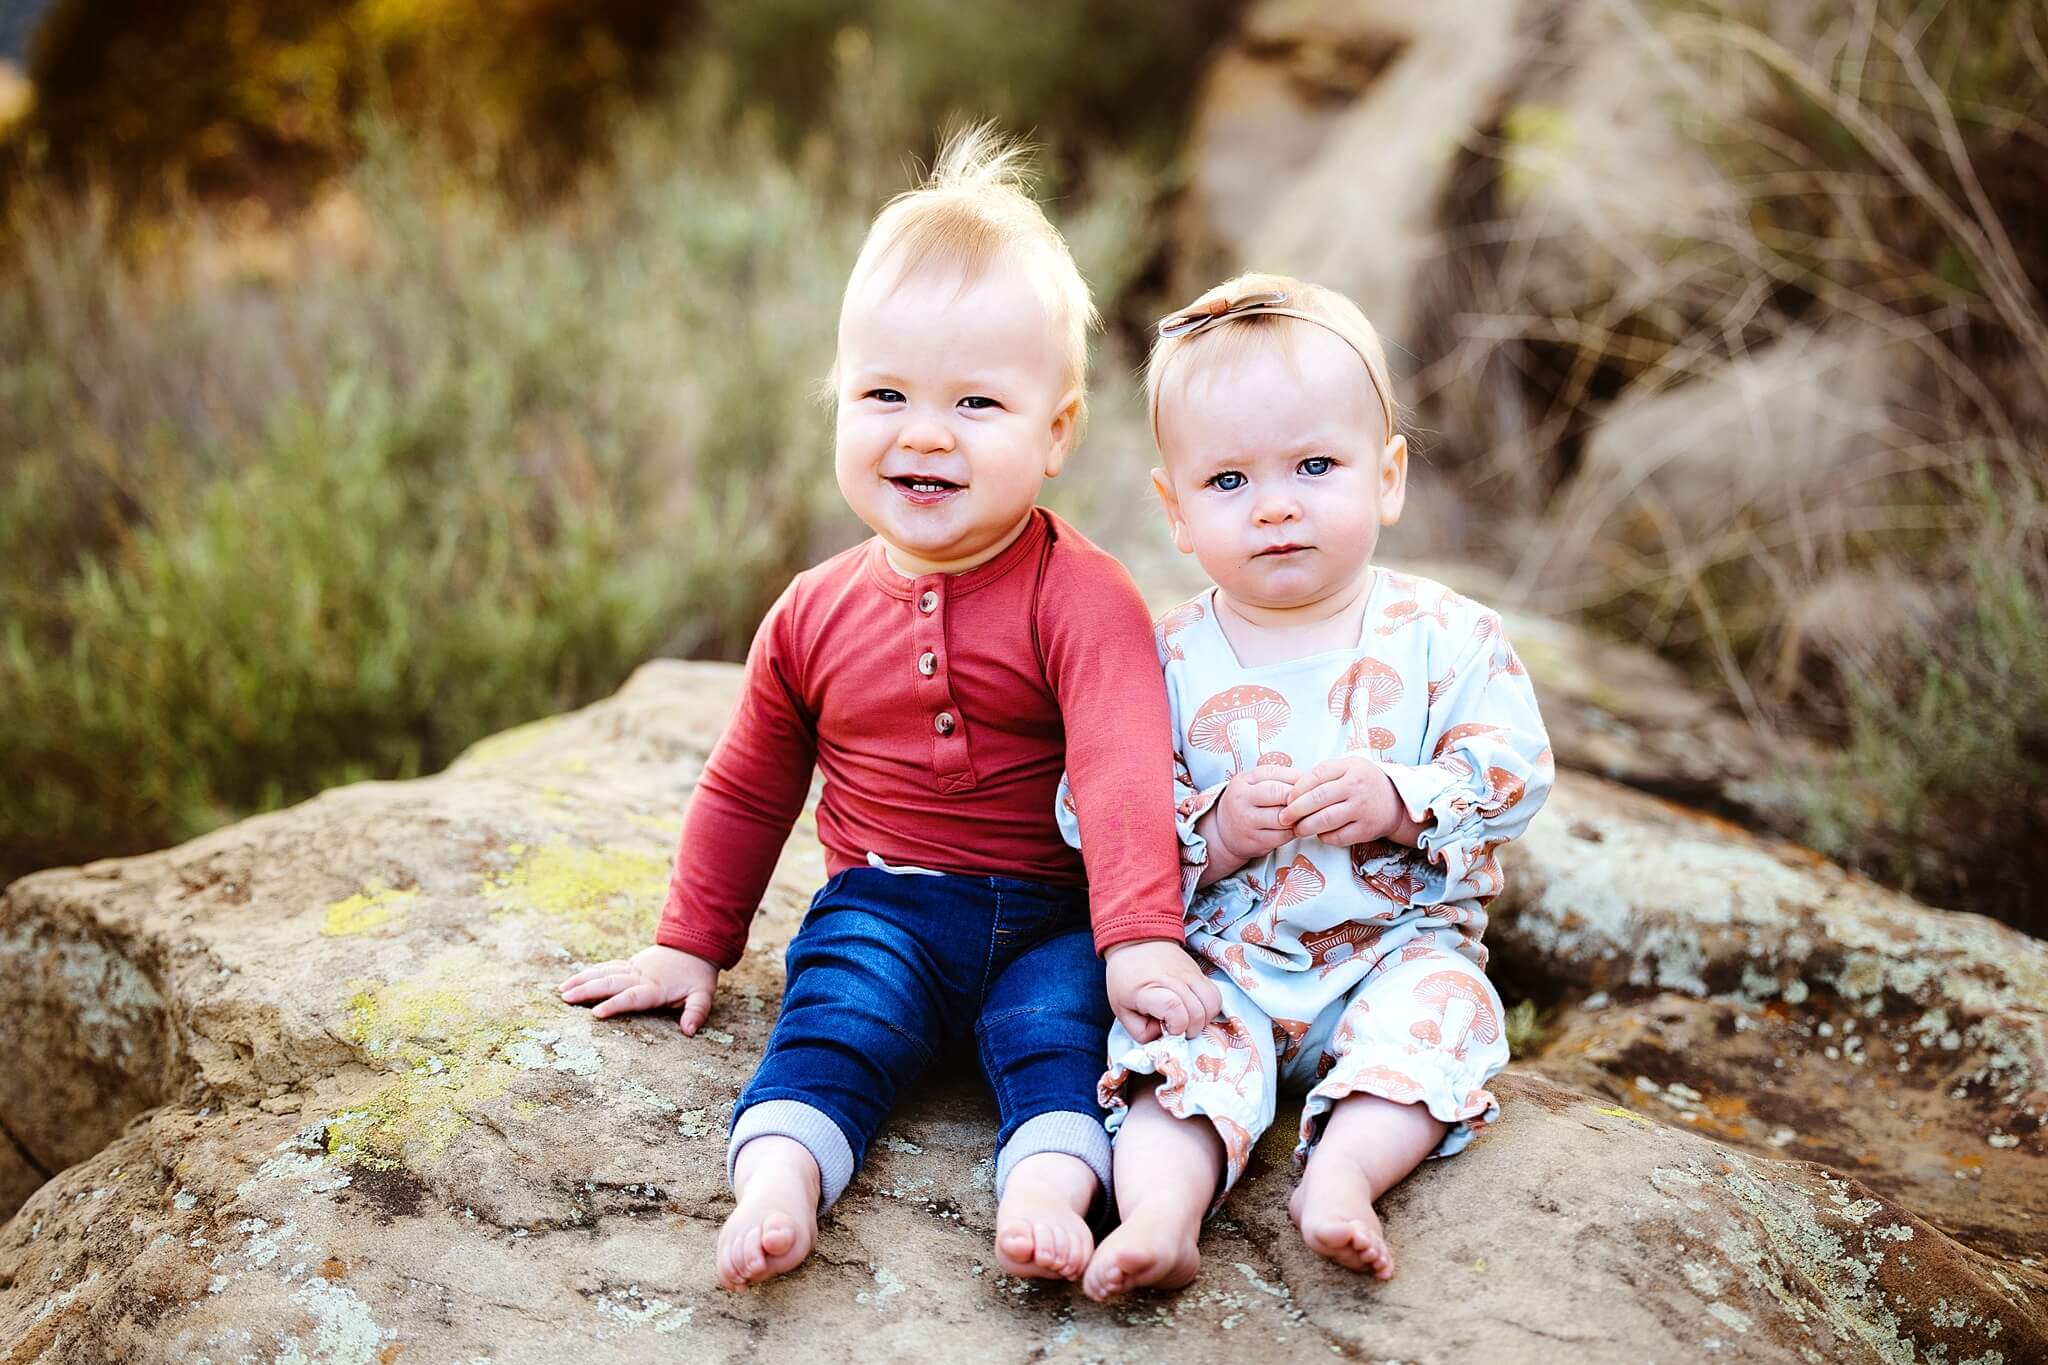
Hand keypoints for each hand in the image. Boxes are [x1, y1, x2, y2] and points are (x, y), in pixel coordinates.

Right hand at [558, 944, 719, 1034]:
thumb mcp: (704, 994)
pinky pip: (606, 967)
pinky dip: (589, 973)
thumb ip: (697, 1012)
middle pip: (611, 982)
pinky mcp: (630, 963)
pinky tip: (573, 980)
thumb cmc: (698, 976)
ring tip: (562, 990)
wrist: (696, 946)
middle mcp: (641, 976)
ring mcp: (633, 968)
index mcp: (656, 987)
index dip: (614, 1004)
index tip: (595, 1014)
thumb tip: (689, 1031)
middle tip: (566, 1000)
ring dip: (582, 980)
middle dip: (587, 991)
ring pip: (604, 973)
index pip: (632, 997)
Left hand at [1105, 938, 1222, 1043]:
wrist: (1137, 940)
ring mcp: (1190, 974)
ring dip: (1203, 1020)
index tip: (1167, 1030)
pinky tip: (1195, 1010)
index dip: (1176, 1027)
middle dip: (1190, 1030)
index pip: (1175, 1010)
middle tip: (1176, 1030)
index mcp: (1149, 989)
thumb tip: (1164, 1039)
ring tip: (1188, 1021)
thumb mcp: (1121, 1009)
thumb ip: (1140, 1032)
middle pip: (1197, 1013)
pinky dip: (1210, 1008)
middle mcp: (1174, 980)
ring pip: (1212, 1004)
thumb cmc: (1126, 978)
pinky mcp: (1200, 972)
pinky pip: (1216, 995)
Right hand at [1200, 763, 1299, 875]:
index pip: (1277, 774)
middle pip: (1280, 794)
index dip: (1297, 780)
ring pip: (1284, 817)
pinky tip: (1293, 828)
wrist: (1223, 833)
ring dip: (1298, 817)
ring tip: (1302, 815)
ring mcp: (1246, 822)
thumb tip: (1310, 780)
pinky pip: (1283, 836)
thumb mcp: (1255, 784)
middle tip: (1310, 801)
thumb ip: (1279, 778)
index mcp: (1244, 780)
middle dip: (1299, 798)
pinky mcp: (1254, 842)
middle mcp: (1242, 799)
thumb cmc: (1247, 804)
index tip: (1309, 786)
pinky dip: (1293, 832)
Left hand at [1280, 756, 1418, 846]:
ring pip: (1326, 820)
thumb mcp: (1348, 768)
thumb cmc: (1362, 783)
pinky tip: (1320, 834)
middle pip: (1318, 799)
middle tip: (1284, 817)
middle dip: (1296, 810)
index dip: (1297, 789)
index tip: (1287, 799)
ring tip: (1297, 829)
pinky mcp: (1366, 829)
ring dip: (1306, 827)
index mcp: (1350, 767)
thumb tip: (1292, 790)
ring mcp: (1362, 809)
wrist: (1396, 802)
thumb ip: (1324, 774)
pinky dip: (1324, 837)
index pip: (1316, 775)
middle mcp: (1356, 786)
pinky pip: (1338, 837)